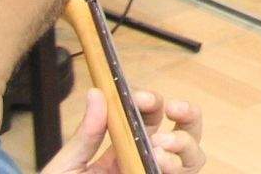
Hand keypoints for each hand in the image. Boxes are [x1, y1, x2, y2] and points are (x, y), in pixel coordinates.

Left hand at [43, 87, 204, 173]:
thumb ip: (85, 135)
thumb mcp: (67, 166)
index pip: (148, 118)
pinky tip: (161, 162)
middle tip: (174, 108)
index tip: (138, 97)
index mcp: (121, 151)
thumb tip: (96, 93)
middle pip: (183, 131)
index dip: (150, 102)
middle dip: (187, 114)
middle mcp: (144, 163)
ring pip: (193, 157)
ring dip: (185, 142)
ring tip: (162, 143)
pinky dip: (178, 166)